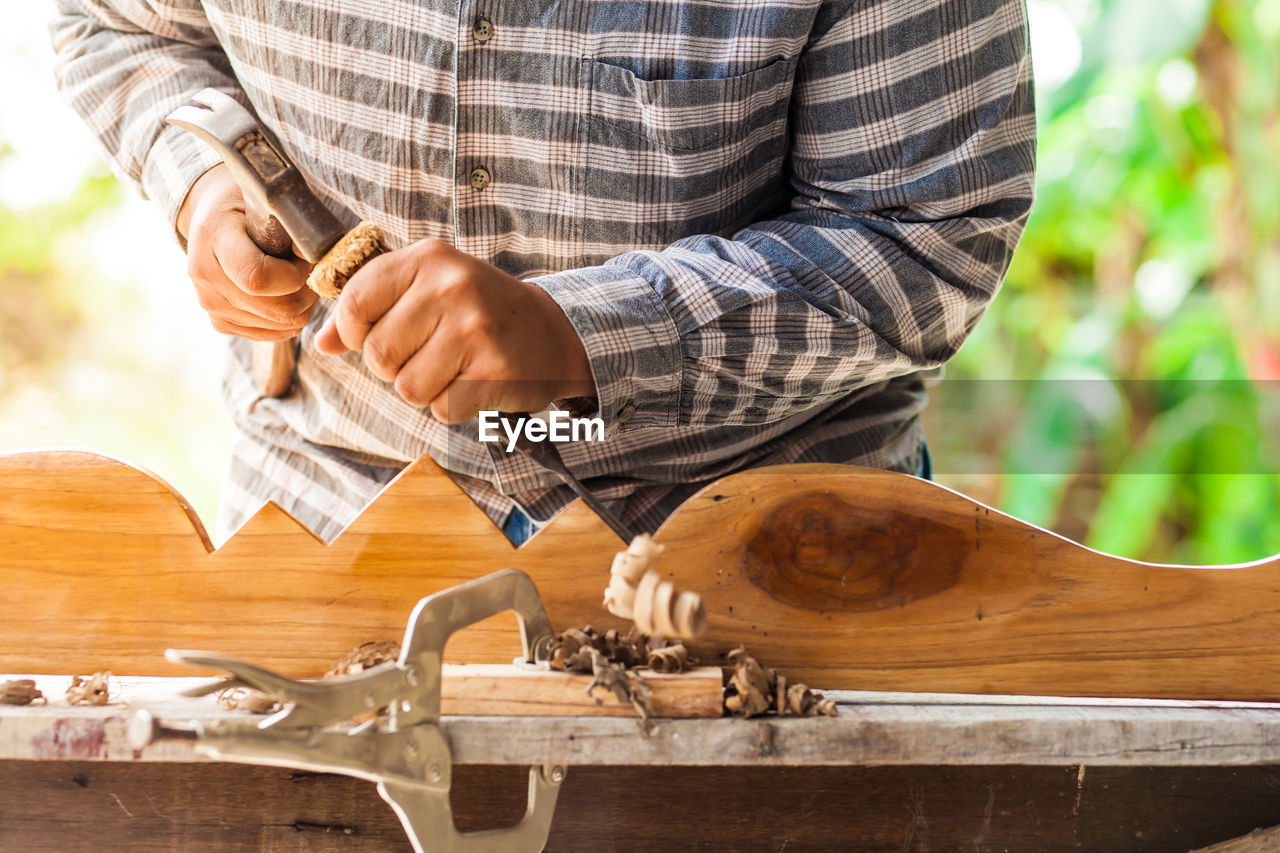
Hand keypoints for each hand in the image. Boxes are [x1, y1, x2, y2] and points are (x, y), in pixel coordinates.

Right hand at [176, 164, 316, 340]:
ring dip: (303, 303)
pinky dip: (291, 316)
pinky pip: (275, 334)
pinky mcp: (221, 323)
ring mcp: (211, 305)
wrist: (215, 217)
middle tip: (308, 266)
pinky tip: (285, 291)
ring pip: (282, 325)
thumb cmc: (250, 203)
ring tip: (295, 274)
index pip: (257, 277)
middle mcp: (205, 276)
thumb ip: (293, 224)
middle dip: (307, 290)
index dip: (295, 274)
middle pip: (277, 309)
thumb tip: (313, 254)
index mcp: (213, 236)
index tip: (305, 254)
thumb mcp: (269, 198)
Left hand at [314, 238, 594, 422]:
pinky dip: (454, 405)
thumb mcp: (427, 292)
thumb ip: (372, 309)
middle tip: (428, 354)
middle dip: (395, 367)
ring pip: (407, 387)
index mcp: (429, 259)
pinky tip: (475, 382)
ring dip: (425, 389)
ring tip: (454, 368)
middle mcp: (452, 287)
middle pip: (379, 354)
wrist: (554, 333)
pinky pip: (442, 407)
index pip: (355, 302)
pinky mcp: (494, 370)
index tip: (376, 335)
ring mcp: (475, 329)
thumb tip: (322, 343)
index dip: (355, 331)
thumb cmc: (479, 312)